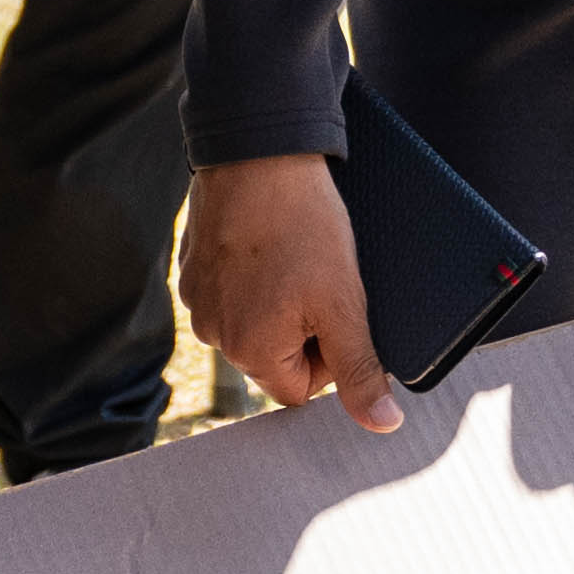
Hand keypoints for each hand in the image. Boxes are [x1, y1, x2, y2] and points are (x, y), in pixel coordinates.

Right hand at [179, 154, 399, 434]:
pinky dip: (252, 271)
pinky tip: (268, 238)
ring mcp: (196, 298)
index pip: (302, 386)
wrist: (258, 149)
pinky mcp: (191, 264)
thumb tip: (383, 424)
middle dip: (303, 323)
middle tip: (318, 274)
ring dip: (277, 297)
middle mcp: (212, 334)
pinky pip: (230, 287)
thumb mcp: (344, 302)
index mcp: (248, 352)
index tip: (337, 306)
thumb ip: (361, 369)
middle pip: (275, 354)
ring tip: (293, 251)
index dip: (331, 352)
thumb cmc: (303, 224)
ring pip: (253, 319)